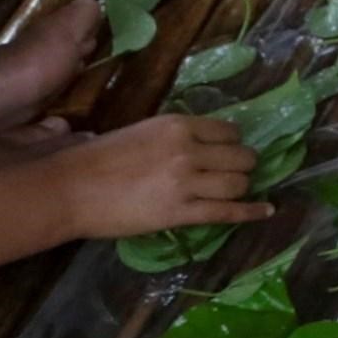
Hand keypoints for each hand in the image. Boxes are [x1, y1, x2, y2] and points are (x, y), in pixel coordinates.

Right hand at [47, 114, 269, 244]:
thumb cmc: (96, 159)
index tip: (232, 151)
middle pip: (241, 157)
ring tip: (239, 191)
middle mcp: (188, 149)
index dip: (233, 143)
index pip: (228, 131)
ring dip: (243, 188)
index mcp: (177, 125)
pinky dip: (252, 212)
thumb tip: (200, 143)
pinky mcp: (181, 212)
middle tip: (237, 173)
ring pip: (238, 183)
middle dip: (243, 166)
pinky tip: (267, 211)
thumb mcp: (141, 133)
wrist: (70, 189)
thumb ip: (173, 136)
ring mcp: (186, 182)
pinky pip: (228, 212)